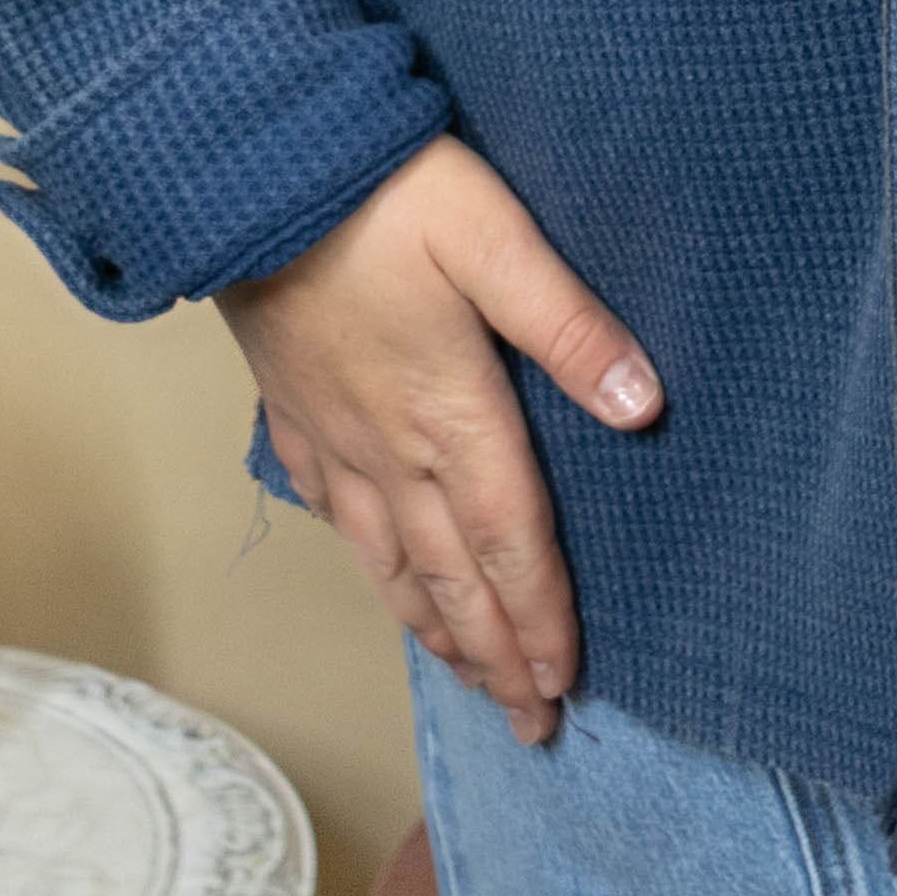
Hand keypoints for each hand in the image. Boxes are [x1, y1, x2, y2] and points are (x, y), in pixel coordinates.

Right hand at [216, 135, 663, 742]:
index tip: (564, 682)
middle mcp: (391, 446)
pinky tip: (381, 573)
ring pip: (390, 560)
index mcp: (451, 410)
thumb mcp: (496, 237)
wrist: (252, 173)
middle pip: (452, 575)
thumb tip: (644, 406)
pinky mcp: (295, 412)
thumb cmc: (386, 194)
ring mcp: (336, 436)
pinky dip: (370, 564)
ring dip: (434, 626)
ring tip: (464, 676)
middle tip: (528, 722)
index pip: (510, 540)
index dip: (540, 616)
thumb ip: (568, 325)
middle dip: (494, 655)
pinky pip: (337, 515)